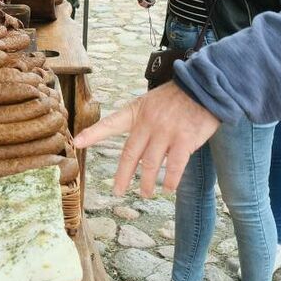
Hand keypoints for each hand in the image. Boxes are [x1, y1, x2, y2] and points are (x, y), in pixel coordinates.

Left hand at [74, 83, 219, 195]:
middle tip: (117, 191)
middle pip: (130, 154)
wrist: (203, 87)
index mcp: (137, 111)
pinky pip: (175, 166)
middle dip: (122, 175)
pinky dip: (171, 180)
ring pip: (150, 164)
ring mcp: (166, 132)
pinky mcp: (184, 139)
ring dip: (146, 182)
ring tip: (144, 193)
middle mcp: (148, 122)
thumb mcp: (152, 102)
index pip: (111, 123)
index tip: (77, 142)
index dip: (94, 133)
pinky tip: (168, 188)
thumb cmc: (178, 97)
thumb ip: (143, 124)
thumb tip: (141, 152)